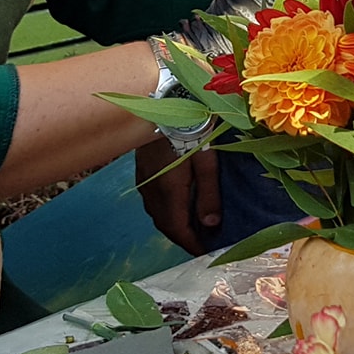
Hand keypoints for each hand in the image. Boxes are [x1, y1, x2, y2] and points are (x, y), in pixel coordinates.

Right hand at [134, 137, 221, 253]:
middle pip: (165, 224)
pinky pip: (151, 199)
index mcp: (169, 191)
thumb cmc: (191, 127)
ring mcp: (144, 179)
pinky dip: (164, 209)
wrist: (162, 99)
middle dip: (182, 237)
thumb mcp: (207, 160)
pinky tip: (176, 204)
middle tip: (200, 242)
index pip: (178, 229)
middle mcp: (152, 190)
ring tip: (191, 226)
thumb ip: (209, 194)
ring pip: (156, 212)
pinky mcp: (142, 168)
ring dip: (172, 223)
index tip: (204, 253)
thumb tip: (211, 225)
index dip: (191, 244)